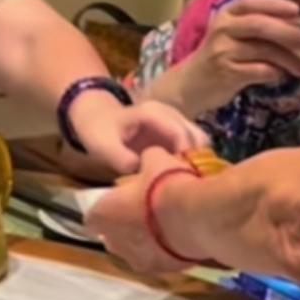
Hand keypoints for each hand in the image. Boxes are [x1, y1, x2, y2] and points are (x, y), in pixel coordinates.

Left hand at [68, 91, 207, 177]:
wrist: (97, 119)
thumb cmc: (100, 132)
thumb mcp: (103, 146)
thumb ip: (122, 160)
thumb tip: (146, 176)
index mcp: (154, 113)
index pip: (181, 135)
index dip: (184, 159)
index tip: (180, 182)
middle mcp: (172, 114)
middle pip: (198, 138)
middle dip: (194, 163)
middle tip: (182, 186)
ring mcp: (178, 122)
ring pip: (201, 143)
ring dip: (197, 164)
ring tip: (183, 184)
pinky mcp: (180, 134)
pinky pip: (196, 148)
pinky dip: (194, 163)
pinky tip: (182, 178)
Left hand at [85, 147, 201, 273]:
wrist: (195, 218)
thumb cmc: (165, 187)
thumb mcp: (155, 159)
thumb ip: (146, 160)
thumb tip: (150, 159)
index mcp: (102, 215)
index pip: (93, 216)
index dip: (107, 208)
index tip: (120, 201)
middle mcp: (113, 243)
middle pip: (112, 237)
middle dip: (125, 227)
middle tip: (145, 212)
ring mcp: (136, 260)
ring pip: (135, 251)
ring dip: (146, 242)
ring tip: (167, 226)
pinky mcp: (160, 271)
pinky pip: (159, 260)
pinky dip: (166, 252)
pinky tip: (181, 237)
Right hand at [180, 0, 299, 110]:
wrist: (190, 85)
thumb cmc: (220, 57)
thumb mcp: (233, 34)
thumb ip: (257, 27)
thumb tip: (298, 27)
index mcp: (227, 14)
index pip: (252, 2)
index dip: (275, 5)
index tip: (297, 10)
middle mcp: (223, 29)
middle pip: (259, 25)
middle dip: (287, 32)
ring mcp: (223, 51)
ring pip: (263, 50)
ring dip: (288, 59)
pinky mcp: (226, 73)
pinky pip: (258, 71)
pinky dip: (274, 73)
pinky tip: (281, 76)